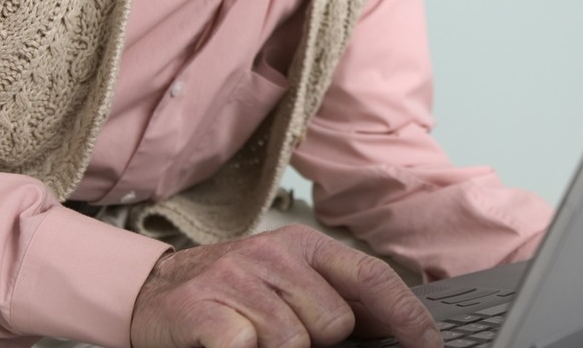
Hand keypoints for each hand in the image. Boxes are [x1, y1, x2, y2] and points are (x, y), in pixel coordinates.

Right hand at [130, 224, 440, 347]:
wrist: (153, 291)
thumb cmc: (231, 292)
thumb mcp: (285, 280)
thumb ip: (333, 296)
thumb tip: (392, 327)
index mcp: (303, 245)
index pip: (371, 278)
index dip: (407, 315)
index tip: (430, 343)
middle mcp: (275, 254)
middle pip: (334, 320)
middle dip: (317, 339)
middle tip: (280, 330)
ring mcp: (239, 280)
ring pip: (295, 341)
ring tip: (251, 335)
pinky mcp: (207, 311)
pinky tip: (231, 342)